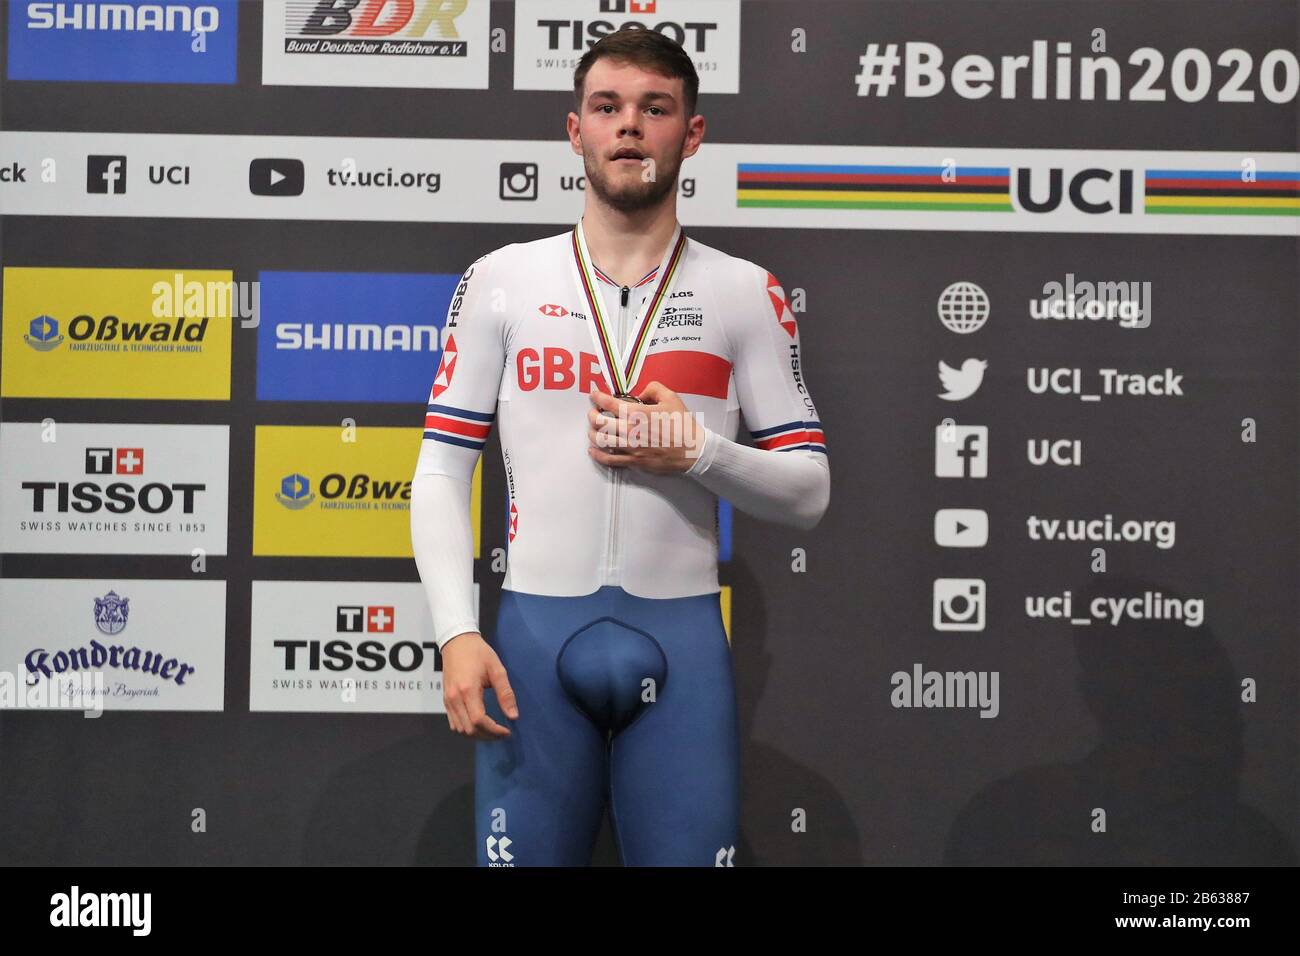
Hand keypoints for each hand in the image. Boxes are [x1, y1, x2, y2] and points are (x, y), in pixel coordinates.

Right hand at [441, 631, 517, 739]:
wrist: (457, 641)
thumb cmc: (478, 653)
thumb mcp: (497, 669)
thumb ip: (506, 693)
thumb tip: (513, 716)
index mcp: (467, 690)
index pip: (479, 721)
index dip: (494, 731)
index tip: (507, 732)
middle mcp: (454, 698)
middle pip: (469, 729)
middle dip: (488, 736)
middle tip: (503, 733)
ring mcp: (448, 700)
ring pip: (460, 730)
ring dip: (477, 735)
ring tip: (493, 731)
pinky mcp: (445, 700)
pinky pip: (454, 723)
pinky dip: (467, 729)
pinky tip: (480, 725)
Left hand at [586, 382, 704, 474]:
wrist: (693, 450)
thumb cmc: (683, 425)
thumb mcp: (671, 397)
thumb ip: (653, 388)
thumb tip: (640, 393)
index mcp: (637, 413)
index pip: (608, 403)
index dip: (598, 397)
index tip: (594, 395)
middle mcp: (629, 430)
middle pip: (599, 422)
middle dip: (592, 414)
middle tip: (592, 412)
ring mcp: (630, 447)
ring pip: (600, 441)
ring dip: (592, 433)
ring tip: (592, 429)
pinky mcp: (633, 461)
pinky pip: (608, 459)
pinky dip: (597, 454)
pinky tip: (593, 450)